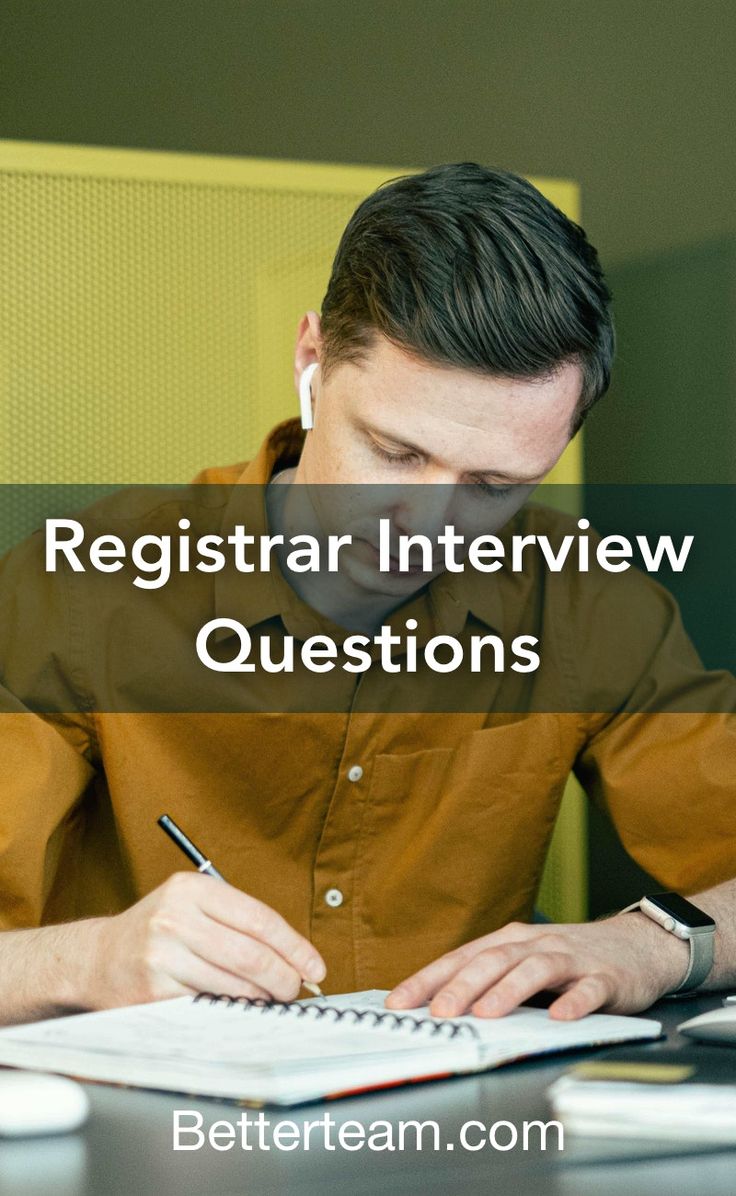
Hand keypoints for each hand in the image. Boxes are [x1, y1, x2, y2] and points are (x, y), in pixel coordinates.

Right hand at [85, 872, 324, 1009]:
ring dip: (262, 997)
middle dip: (284, 977)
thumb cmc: (158, 932)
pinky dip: (233, 1008)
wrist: (97, 958)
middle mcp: (175, 917)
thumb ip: (238, 922)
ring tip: (269, 998)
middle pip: (251, 954)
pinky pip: (210, 1004)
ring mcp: (162, 955)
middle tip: (295, 989)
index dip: (294, 946)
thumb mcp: (192, 906)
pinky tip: (240, 1006)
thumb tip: (295, 956)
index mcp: (192, 888)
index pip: (259, 918)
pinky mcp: (154, 990)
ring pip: (235, 983)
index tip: (314, 966)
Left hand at [385, 915, 689, 1019]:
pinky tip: (560, 1018)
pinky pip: (589, 990)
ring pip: (535, 969)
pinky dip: (574, 1003)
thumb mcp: (523, 963)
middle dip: (461, 987)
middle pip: (492, 961)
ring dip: (508, 991)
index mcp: (509, 943)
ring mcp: (571, 959)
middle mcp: (535, 945)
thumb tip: (434, 1008)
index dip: (426, 980)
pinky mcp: (606, 977)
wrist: (637, 945)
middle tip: (437, 1014)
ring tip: (487, 1014)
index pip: (459, 959)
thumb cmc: (568, 960)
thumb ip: (488, 982)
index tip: (397, 1004)